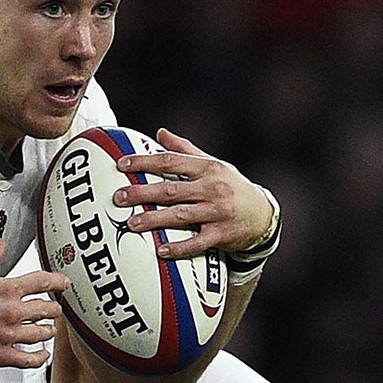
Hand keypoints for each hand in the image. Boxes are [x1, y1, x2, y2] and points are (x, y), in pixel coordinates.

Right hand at [0, 237, 67, 367]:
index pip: (44, 282)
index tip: (64, 284)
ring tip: (48, 329)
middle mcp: (11, 313)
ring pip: (41, 334)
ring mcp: (6, 336)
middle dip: (54, 308)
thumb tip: (1, 245)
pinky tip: (42, 353)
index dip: (59, 282)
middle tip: (54, 308)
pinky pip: (28, 359)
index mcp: (6, 289)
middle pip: (48, 309)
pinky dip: (39, 357)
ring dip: (48, 330)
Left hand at [112, 128, 275, 260]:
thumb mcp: (213, 165)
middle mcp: (212, 188)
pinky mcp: (221, 234)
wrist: (263, 214)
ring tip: (132, 223)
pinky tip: (161, 250)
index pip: (171, 161)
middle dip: (142, 193)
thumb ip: (185, 150)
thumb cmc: (231, 186)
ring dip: (155, 220)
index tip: (122, 164)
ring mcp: (217, 212)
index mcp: (207, 168)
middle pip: (171, 189)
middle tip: (118, 197)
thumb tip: (160, 133)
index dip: (145, 161)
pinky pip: (197, 242)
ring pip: (181, 215)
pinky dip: (179, 247)